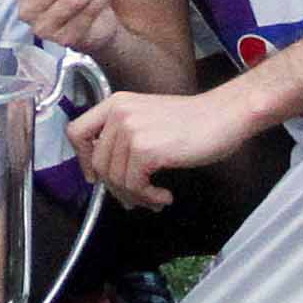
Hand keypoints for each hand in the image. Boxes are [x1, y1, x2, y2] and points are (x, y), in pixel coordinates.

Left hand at [65, 84, 259, 207]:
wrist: (225, 116)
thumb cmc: (195, 121)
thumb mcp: (148, 119)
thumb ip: (124, 137)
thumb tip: (107, 174)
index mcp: (116, 103)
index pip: (77, 132)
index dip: (82, 159)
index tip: (95, 177)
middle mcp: (119, 113)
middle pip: (98, 163)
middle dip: (117, 188)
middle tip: (138, 198)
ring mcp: (130, 130)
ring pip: (116, 179)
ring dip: (136, 196)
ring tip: (155, 198)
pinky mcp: (145, 149)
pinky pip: (134, 186)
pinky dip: (149, 197)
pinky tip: (165, 196)